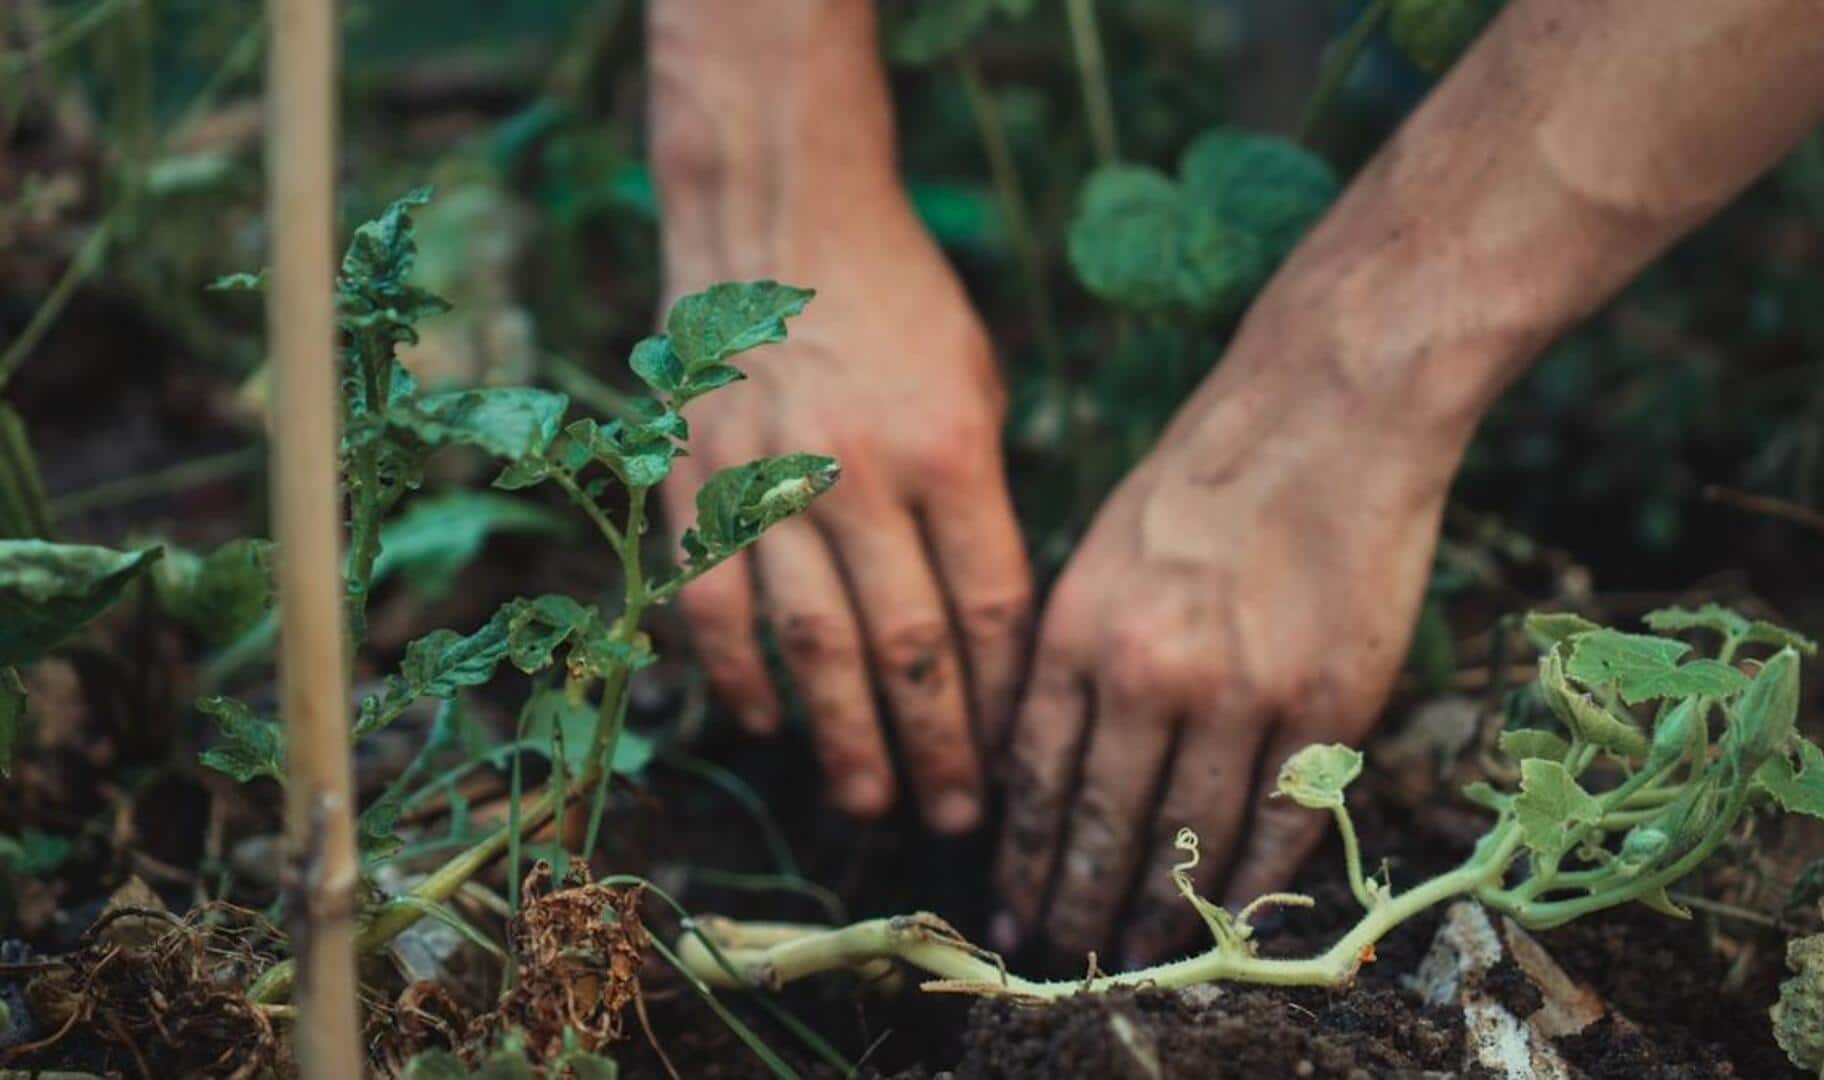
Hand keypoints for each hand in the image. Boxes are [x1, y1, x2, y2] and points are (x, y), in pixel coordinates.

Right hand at [661, 193, 1030, 833]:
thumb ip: (984, 499)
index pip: (989, 608)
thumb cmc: (899, 304)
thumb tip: (991, 626)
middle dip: (938, 747)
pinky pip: (716, 603)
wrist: (777, 217)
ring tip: (871, 801)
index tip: (1017, 758)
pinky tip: (768, 726)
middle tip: (954, 820)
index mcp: (951, 449)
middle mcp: (861, 474)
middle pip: (908, 647)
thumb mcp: (977, 383)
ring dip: (843, 737)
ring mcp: (770, 481)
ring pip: (812, 645)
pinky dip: (741, 675)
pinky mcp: (697, 482)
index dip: (1003, 698)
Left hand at [992, 274, 1486, 965]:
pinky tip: (1231, 919)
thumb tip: (1042, 764)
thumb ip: (1070, 656)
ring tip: (1139, 953)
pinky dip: (1253, 884)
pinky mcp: (1328, 704)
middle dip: (1076, 903)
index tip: (1011, 908)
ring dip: (1160, 912)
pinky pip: (1281, 825)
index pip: (1035, 779)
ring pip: (1189, 842)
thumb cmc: (1206, 472)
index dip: (1023, 858)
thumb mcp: (1100, 550)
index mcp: (1077, 628)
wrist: (1329, 407)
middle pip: (1101, 826)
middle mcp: (1148, 672)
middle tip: (1062, 952)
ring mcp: (1243, 694)